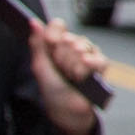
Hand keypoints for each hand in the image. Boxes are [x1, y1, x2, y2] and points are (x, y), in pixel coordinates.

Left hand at [27, 17, 105, 134]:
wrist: (66, 111)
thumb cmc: (53, 91)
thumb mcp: (40, 67)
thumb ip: (37, 44)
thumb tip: (32, 22)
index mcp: (58, 45)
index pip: (59, 26)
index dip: (55, 32)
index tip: (51, 43)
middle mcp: (74, 47)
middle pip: (70, 38)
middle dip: (62, 57)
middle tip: (61, 71)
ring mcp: (89, 55)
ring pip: (83, 47)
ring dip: (73, 64)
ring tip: (72, 77)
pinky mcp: (102, 67)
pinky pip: (99, 58)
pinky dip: (90, 64)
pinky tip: (83, 72)